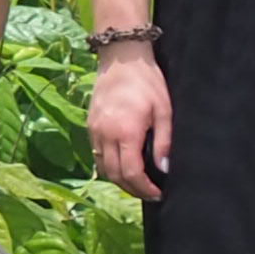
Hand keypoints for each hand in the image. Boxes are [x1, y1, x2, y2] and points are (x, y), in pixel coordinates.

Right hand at [88, 43, 170, 200]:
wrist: (121, 59)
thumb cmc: (147, 82)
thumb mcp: (164, 110)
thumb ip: (164, 142)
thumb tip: (164, 168)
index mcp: (125, 132)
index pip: (131, 172)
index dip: (144, 188)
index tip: (157, 194)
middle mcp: (105, 135)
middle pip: (115, 175)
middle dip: (132, 189)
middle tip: (150, 194)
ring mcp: (95, 131)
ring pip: (103, 167)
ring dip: (119, 180)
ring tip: (138, 184)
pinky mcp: (90, 126)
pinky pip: (97, 155)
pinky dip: (109, 167)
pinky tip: (123, 166)